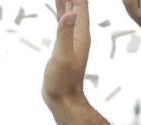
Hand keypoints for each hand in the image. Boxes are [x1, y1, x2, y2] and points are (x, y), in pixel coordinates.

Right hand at [42, 0, 108, 124]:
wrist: (63, 99)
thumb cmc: (63, 81)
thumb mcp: (62, 56)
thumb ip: (65, 34)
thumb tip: (71, 14)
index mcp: (80, 34)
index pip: (80, 6)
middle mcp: (78, 34)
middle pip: (76, 5)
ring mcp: (71, 38)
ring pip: (70, 11)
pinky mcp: (63, 43)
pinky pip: (63, 20)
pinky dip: (61, 9)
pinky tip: (59, 5)